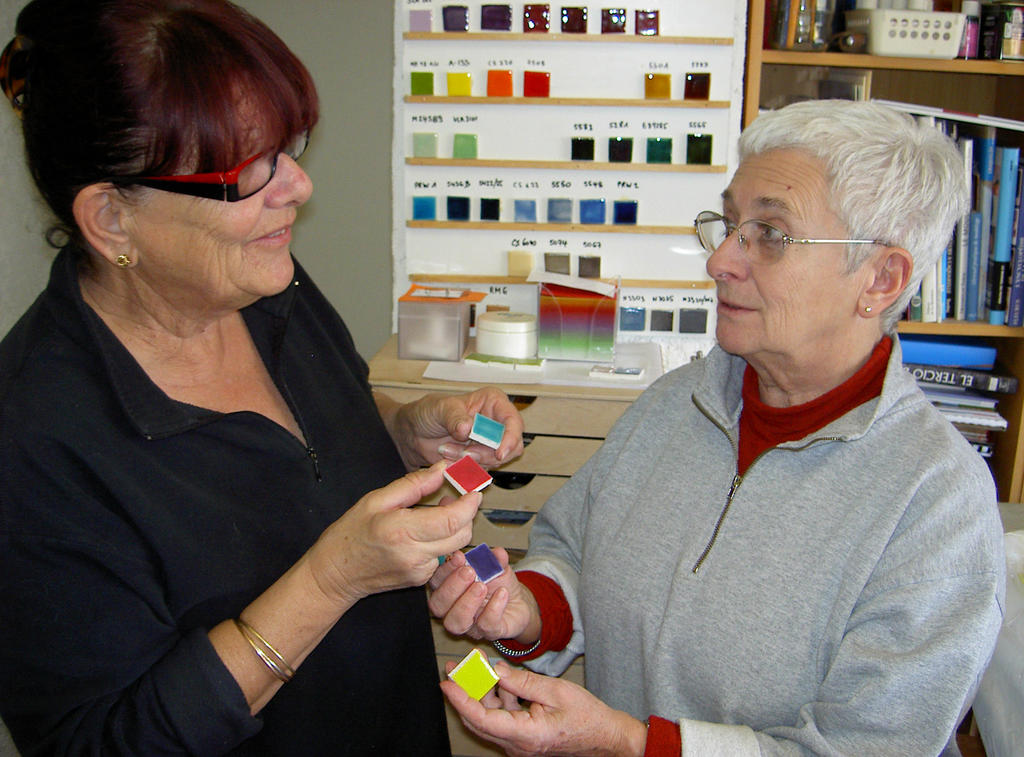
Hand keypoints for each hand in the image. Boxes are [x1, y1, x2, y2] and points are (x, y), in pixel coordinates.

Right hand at [307, 462, 480, 604]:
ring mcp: (419, 572)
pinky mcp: (420, 580)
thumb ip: (413, 484)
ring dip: (454, 528)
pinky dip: (442, 542)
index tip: (473, 490)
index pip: (453, 520)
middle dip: (466, 514)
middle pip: (462, 534)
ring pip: (455, 547)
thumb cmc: (349, 535)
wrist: (335, 574)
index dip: (469, 503)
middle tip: (453, 497)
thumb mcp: (376, 500)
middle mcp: (415, 556)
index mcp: (403, 532)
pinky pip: (442, 557)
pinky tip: (425, 532)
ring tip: (435, 513)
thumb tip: (441, 469)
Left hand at [379, 387, 524, 469]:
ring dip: (471, 461)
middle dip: (487, 454)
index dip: (510, 438)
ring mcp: (488, 442)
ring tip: (447, 451)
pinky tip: (448, 457)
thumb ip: (454, 416)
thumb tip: (469, 427)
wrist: (412, 434)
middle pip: (511, 446)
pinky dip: (465, 468)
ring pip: (496, 461)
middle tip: (464, 453)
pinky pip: (482, 470)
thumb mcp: (439, 409)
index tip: (499, 453)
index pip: (513, 421)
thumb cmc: (427, 413)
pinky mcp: (480, 458)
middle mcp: (495, 422)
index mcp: (492, 402)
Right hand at [427, 546, 538, 642]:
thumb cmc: (499, 584)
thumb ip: (493, 559)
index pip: (436, 581)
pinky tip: (502, 593)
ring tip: (482, 586)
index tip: (459, 557)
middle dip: (452, 586)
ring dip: (467, 602)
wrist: (518, 603)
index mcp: (450, 588)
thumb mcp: (496, 566)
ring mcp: (470, 624)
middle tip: (470, 572)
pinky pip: (485, 626)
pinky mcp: (489, 632)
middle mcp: (453, 609)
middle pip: (438, 604)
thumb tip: (495, 552)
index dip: (445, 569)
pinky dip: (493, 608)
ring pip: (455, 622)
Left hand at [441, 661, 647, 756]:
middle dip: (464, 693)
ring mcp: (520, 745)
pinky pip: (502, 719)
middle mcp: (518, 745)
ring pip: (489, 719)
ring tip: (475, 668)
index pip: (482, 718)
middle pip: (479, 720)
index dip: (461, 699)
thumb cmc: (587, 717)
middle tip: (454, 670)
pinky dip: (497, 699)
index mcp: (525, 735)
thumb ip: (521, 682)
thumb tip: (494, 670)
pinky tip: (499, 680)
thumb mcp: (555, 691)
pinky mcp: (523, 739)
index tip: (447, 682)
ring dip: (481, 694)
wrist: (606, 737)